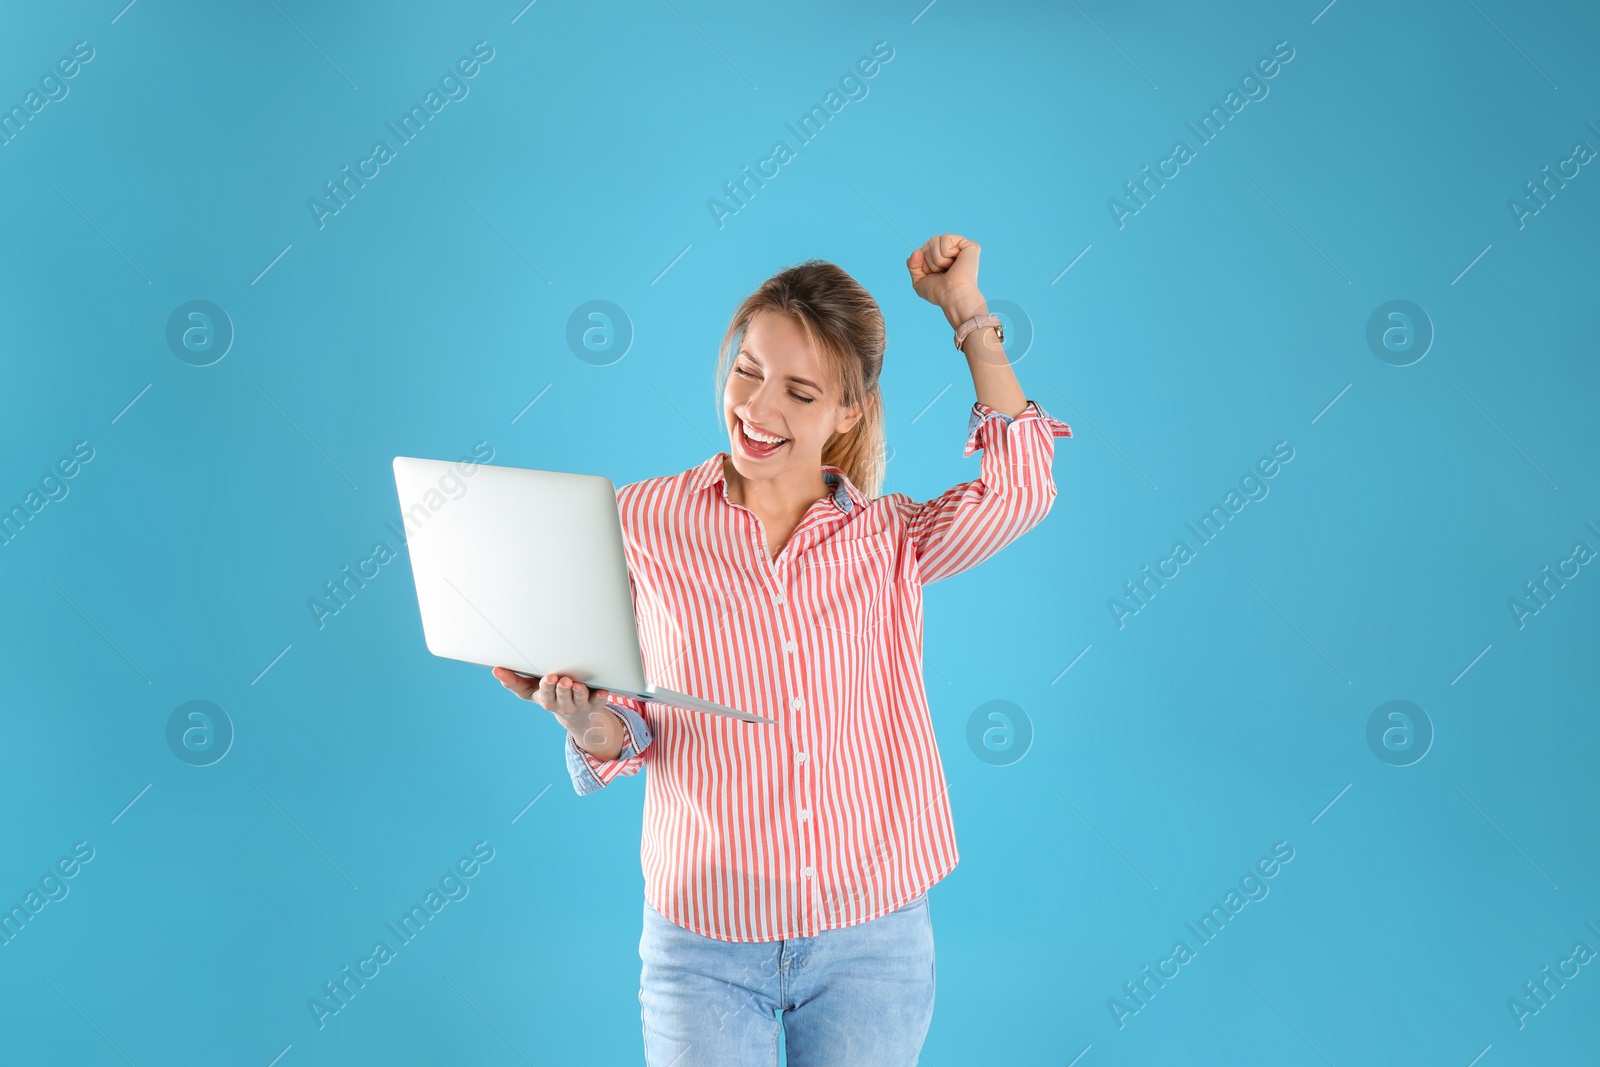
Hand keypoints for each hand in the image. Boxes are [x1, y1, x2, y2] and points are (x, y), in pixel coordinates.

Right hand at [492, 666, 618, 751]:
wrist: (577, 716)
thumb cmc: (550, 695)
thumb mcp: (530, 691)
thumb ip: (513, 681)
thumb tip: (495, 670)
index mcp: (547, 699)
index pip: (545, 694)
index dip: (546, 687)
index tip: (548, 678)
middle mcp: (562, 704)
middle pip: (562, 697)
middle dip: (561, 689)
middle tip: (562, 679)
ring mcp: (579, 705)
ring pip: (579, 699)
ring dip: (578, 693)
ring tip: (577, 684)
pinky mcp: (595, 704)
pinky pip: (599, 702)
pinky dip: (601, 697)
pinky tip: (603, 691)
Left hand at [907, 233, 984, 322]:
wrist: (952, 296)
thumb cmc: (939, 292)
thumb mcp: (919, 281)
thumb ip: (912, 264)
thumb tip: (916, 251)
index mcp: (941, 258)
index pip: (922, 250)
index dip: (923, 263)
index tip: (933, 275)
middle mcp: (952, 251)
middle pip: (928, 243)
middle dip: (929, 260)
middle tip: (942, 272)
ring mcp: (960, 247)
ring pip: (935, 240)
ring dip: (937, 258)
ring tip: (949, 268)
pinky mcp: (968, 245)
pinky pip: (945, 238)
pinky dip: (945, 252)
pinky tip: (955, 262)